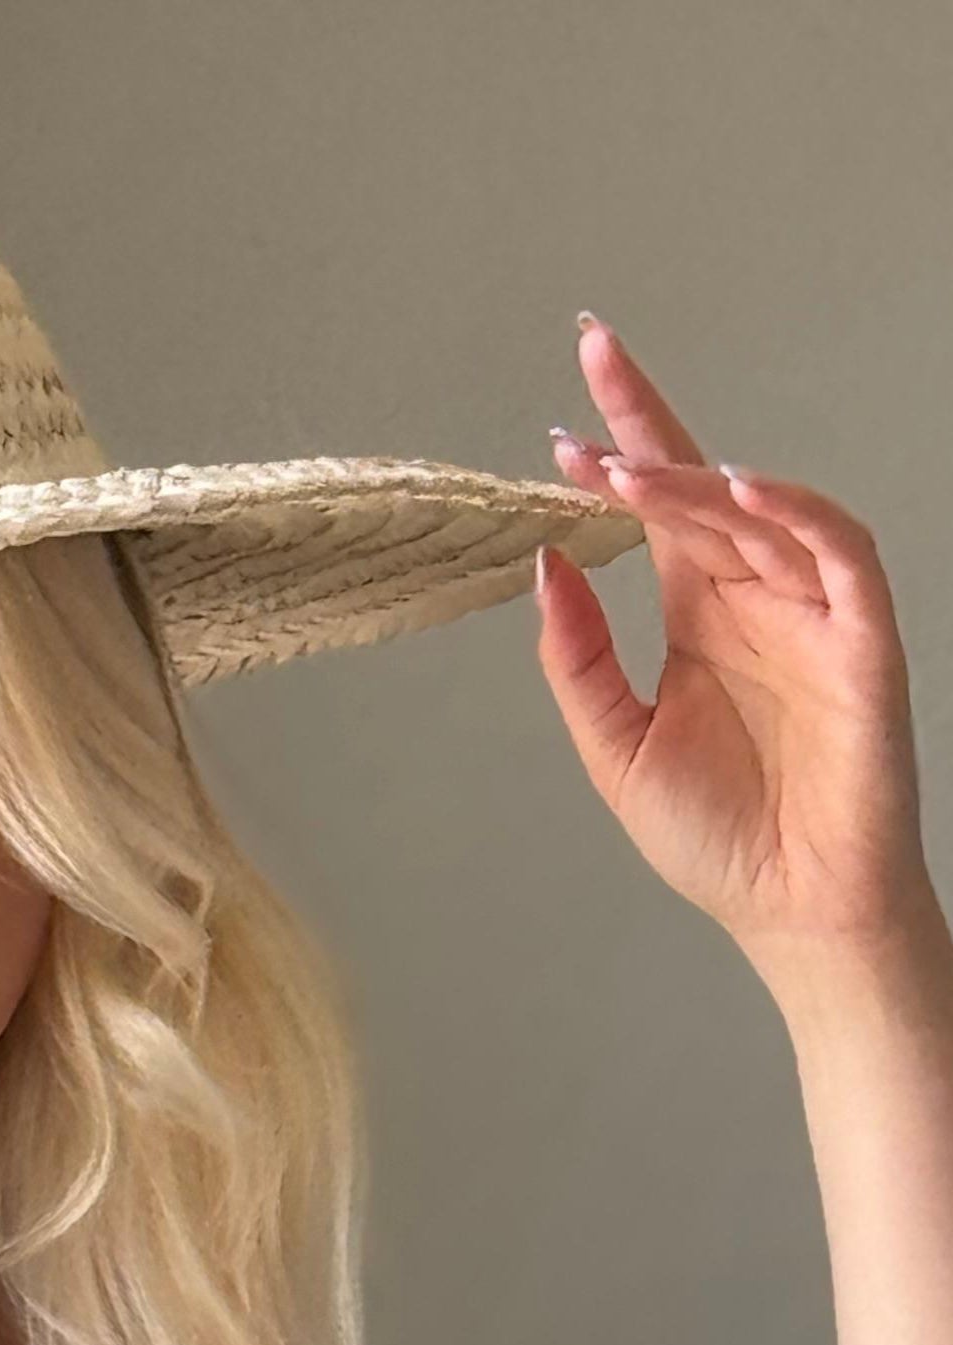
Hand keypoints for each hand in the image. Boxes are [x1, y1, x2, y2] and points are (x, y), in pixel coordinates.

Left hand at [536, 315, 934, 976]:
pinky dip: (794, 511)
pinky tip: (739, 491)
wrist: (789, 908)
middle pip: (702, 486)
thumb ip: (578, 660)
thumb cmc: (717, 837)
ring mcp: (810, 610)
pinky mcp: (861, 636)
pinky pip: (837, 549)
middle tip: (592, 375)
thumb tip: (546, 562)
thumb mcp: (616, 747)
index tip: (566, 409)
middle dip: (648, 428)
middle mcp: (753, 596)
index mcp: (697, 614)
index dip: (621, 448)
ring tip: (633, 464)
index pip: (656, 509)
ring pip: (758, 511)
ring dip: (698, 478)